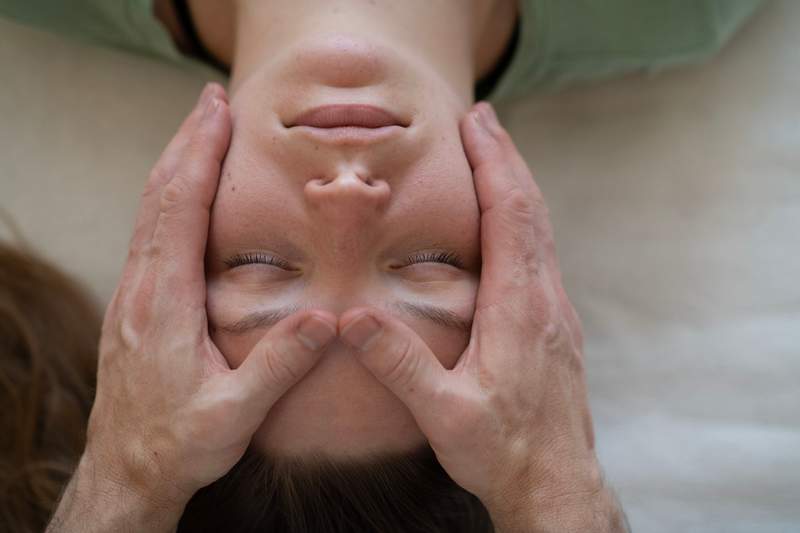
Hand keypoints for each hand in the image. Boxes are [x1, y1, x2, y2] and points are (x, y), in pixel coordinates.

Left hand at [48, 83, 337, 531]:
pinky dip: (167, 197)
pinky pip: (147, 233)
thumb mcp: (234, 413)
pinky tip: (184, 195)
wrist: (127, 470)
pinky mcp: (133, 306)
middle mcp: (141, 289)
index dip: (201, 156)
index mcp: (164, 304)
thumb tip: (327, 318)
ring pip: (148, 212)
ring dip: (174, 164)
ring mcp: (132, 296)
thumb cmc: (178, 443)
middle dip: (186, 142)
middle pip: (159, 195)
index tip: (219, 114)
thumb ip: (280, 364)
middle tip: (212, 101)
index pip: (181, 209)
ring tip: (200, 131)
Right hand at [338, 103, 624, 530]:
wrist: (556, 483)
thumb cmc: (504, 451)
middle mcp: (544, 301)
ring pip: (539, 230)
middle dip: (506, 158)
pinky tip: (504, 221)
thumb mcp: (444, 414)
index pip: (510, 216)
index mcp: (519, 310)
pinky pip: (540, 254)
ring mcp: (554, 312)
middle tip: (483, 119)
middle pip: (530, 210)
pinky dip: (521, 218)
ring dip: (515, 185)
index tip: (475, 125)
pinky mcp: (553, 326)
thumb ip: (400, 365)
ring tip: (493, 154)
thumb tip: (355, 317)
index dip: (493, 165)